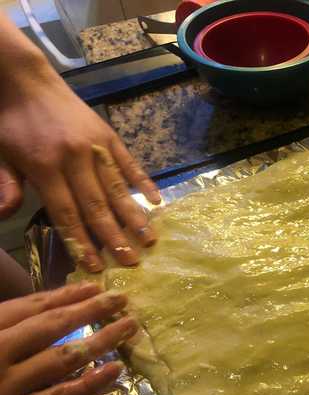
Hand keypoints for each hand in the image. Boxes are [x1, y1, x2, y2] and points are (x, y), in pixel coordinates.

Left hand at [0, 60, 160, 271]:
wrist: (24, 78)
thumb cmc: (10, 121)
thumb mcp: (1, 154)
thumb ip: (8, 184)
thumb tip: (6, 215)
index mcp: (45, 166)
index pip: (66, 213)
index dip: (81, 241)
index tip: (96, 265)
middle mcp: (75, 159)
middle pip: (98, 205)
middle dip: (115, 236)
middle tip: (131, 261)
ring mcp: (96, 146)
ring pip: (118, 188)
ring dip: (135, 216)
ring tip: (150, 239)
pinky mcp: (109, 136)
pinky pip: (130, 163)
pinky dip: (144, 182)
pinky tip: (157, 201)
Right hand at [0, 282, 136, 394]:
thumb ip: (6, 328)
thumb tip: (40, 313)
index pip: (26, 308)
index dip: (63, 295)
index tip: (94, 286)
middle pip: (48, 327)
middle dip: (88, 310)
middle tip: (122, 297)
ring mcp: (3, 390)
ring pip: (60, 360)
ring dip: (99, 341)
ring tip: (129, 326)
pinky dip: (88, 385)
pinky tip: (114, 371)